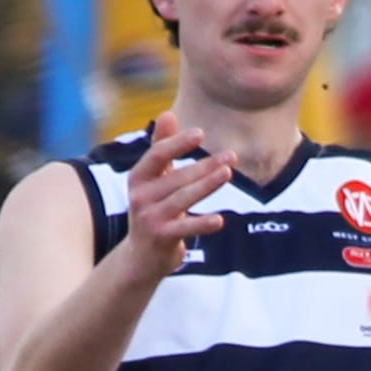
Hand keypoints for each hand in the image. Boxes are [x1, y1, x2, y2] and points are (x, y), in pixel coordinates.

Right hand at [123, 109, 232, 278]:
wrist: (141, 256)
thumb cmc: (153, 209)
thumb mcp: (154, 179)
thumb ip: (161, 147)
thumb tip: (167, 113)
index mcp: (138, 178)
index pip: (157, 155)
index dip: (177, 143)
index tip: (200, 134)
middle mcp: (140, 197)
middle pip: (177, 177)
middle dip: (205, 166)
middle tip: (231, 156)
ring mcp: (150, 219)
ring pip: (183, 199)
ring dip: (207, 185)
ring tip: (228, 174)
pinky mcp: (160, 238)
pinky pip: (184, 229)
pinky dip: (201, 224)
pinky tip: (220, 220)